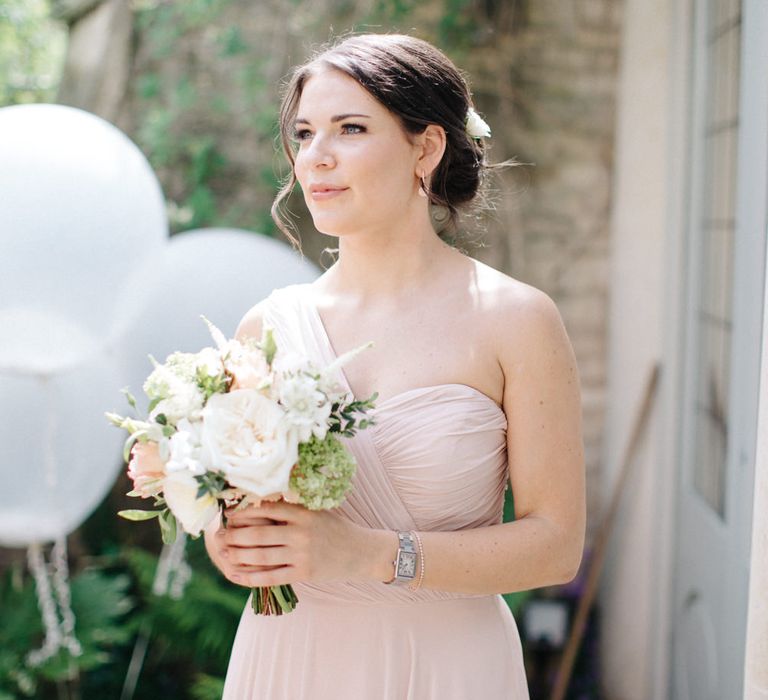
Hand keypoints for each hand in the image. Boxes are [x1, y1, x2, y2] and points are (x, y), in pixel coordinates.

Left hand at [214, 500, 372, 588]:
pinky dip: (250, 577)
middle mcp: (301, 532)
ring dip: (238, 555)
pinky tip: (236, 576)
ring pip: (261, 556)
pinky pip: (270, 577)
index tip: (229, 515)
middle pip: (258, 533)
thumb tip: (260, 502)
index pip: (266, 509)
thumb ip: (292, 508)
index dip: (244, 512)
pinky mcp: (304, 573)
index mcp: (303, 513)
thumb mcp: (317, 512)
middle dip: (235, 535)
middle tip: (220, 536)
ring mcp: (302, 554)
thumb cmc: (335, 529)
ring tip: (224, 554)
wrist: (361, 552)